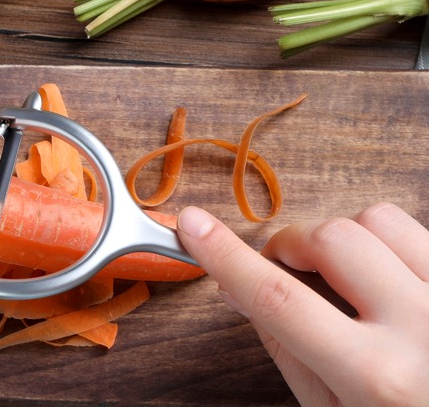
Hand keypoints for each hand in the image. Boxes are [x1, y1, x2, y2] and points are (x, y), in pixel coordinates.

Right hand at [176, 203, 428, 405]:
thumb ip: (287, 350)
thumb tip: (240, 290)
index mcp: (376, 378)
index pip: (277, 298)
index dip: (225, 256)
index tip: (193, 226)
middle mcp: (423, 330)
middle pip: (329, 239)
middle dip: (291, 245)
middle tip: (284, 268)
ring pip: (378, 220)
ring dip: (344, 239)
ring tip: (346, 277)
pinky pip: (418, 229)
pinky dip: (387, 243)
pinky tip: (386, 279)